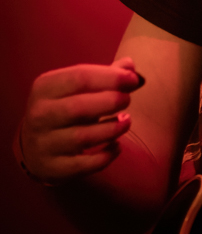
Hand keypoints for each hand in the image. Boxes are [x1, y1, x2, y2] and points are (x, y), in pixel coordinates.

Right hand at [17, 57, 143, 184]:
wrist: (35, 145)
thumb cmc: (67, 108)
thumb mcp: (78, 87)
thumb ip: (106, 75)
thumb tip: (130, 66)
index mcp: (45, 88)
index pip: (79, 77)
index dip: (111, 77)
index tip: (134, 80)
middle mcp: (40, 115)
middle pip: (79, 107)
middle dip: (111, 102)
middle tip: (127, 100)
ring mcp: (44, 143)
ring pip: (82, 137)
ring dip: (112, 129)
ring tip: (126, 121)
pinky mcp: (53, 167)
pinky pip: (85, 164)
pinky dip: (106, 155)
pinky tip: (116, 147)